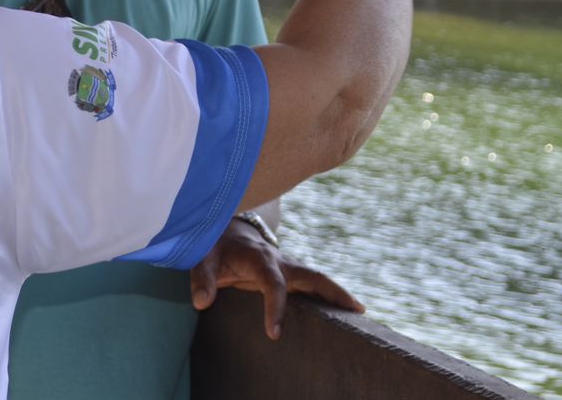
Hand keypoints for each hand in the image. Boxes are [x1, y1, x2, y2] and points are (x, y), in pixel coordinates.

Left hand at [189, 218, 364, 339]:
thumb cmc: (212, 245)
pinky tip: (342, 310)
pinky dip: (329, 295)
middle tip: (355, 310)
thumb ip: (202, 279)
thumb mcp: (201, 258)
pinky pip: (312, 284)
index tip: (274, 334)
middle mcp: (279, 260)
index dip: (275, 307)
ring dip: (338, 294)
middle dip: (333, 292)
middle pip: (312, 275)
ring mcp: (287, 265)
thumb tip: (202, 302)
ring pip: (318, 278)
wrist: (222, 228)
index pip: (273, 284)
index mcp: (259, 258)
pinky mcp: (289, 272)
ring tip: (360, 313)